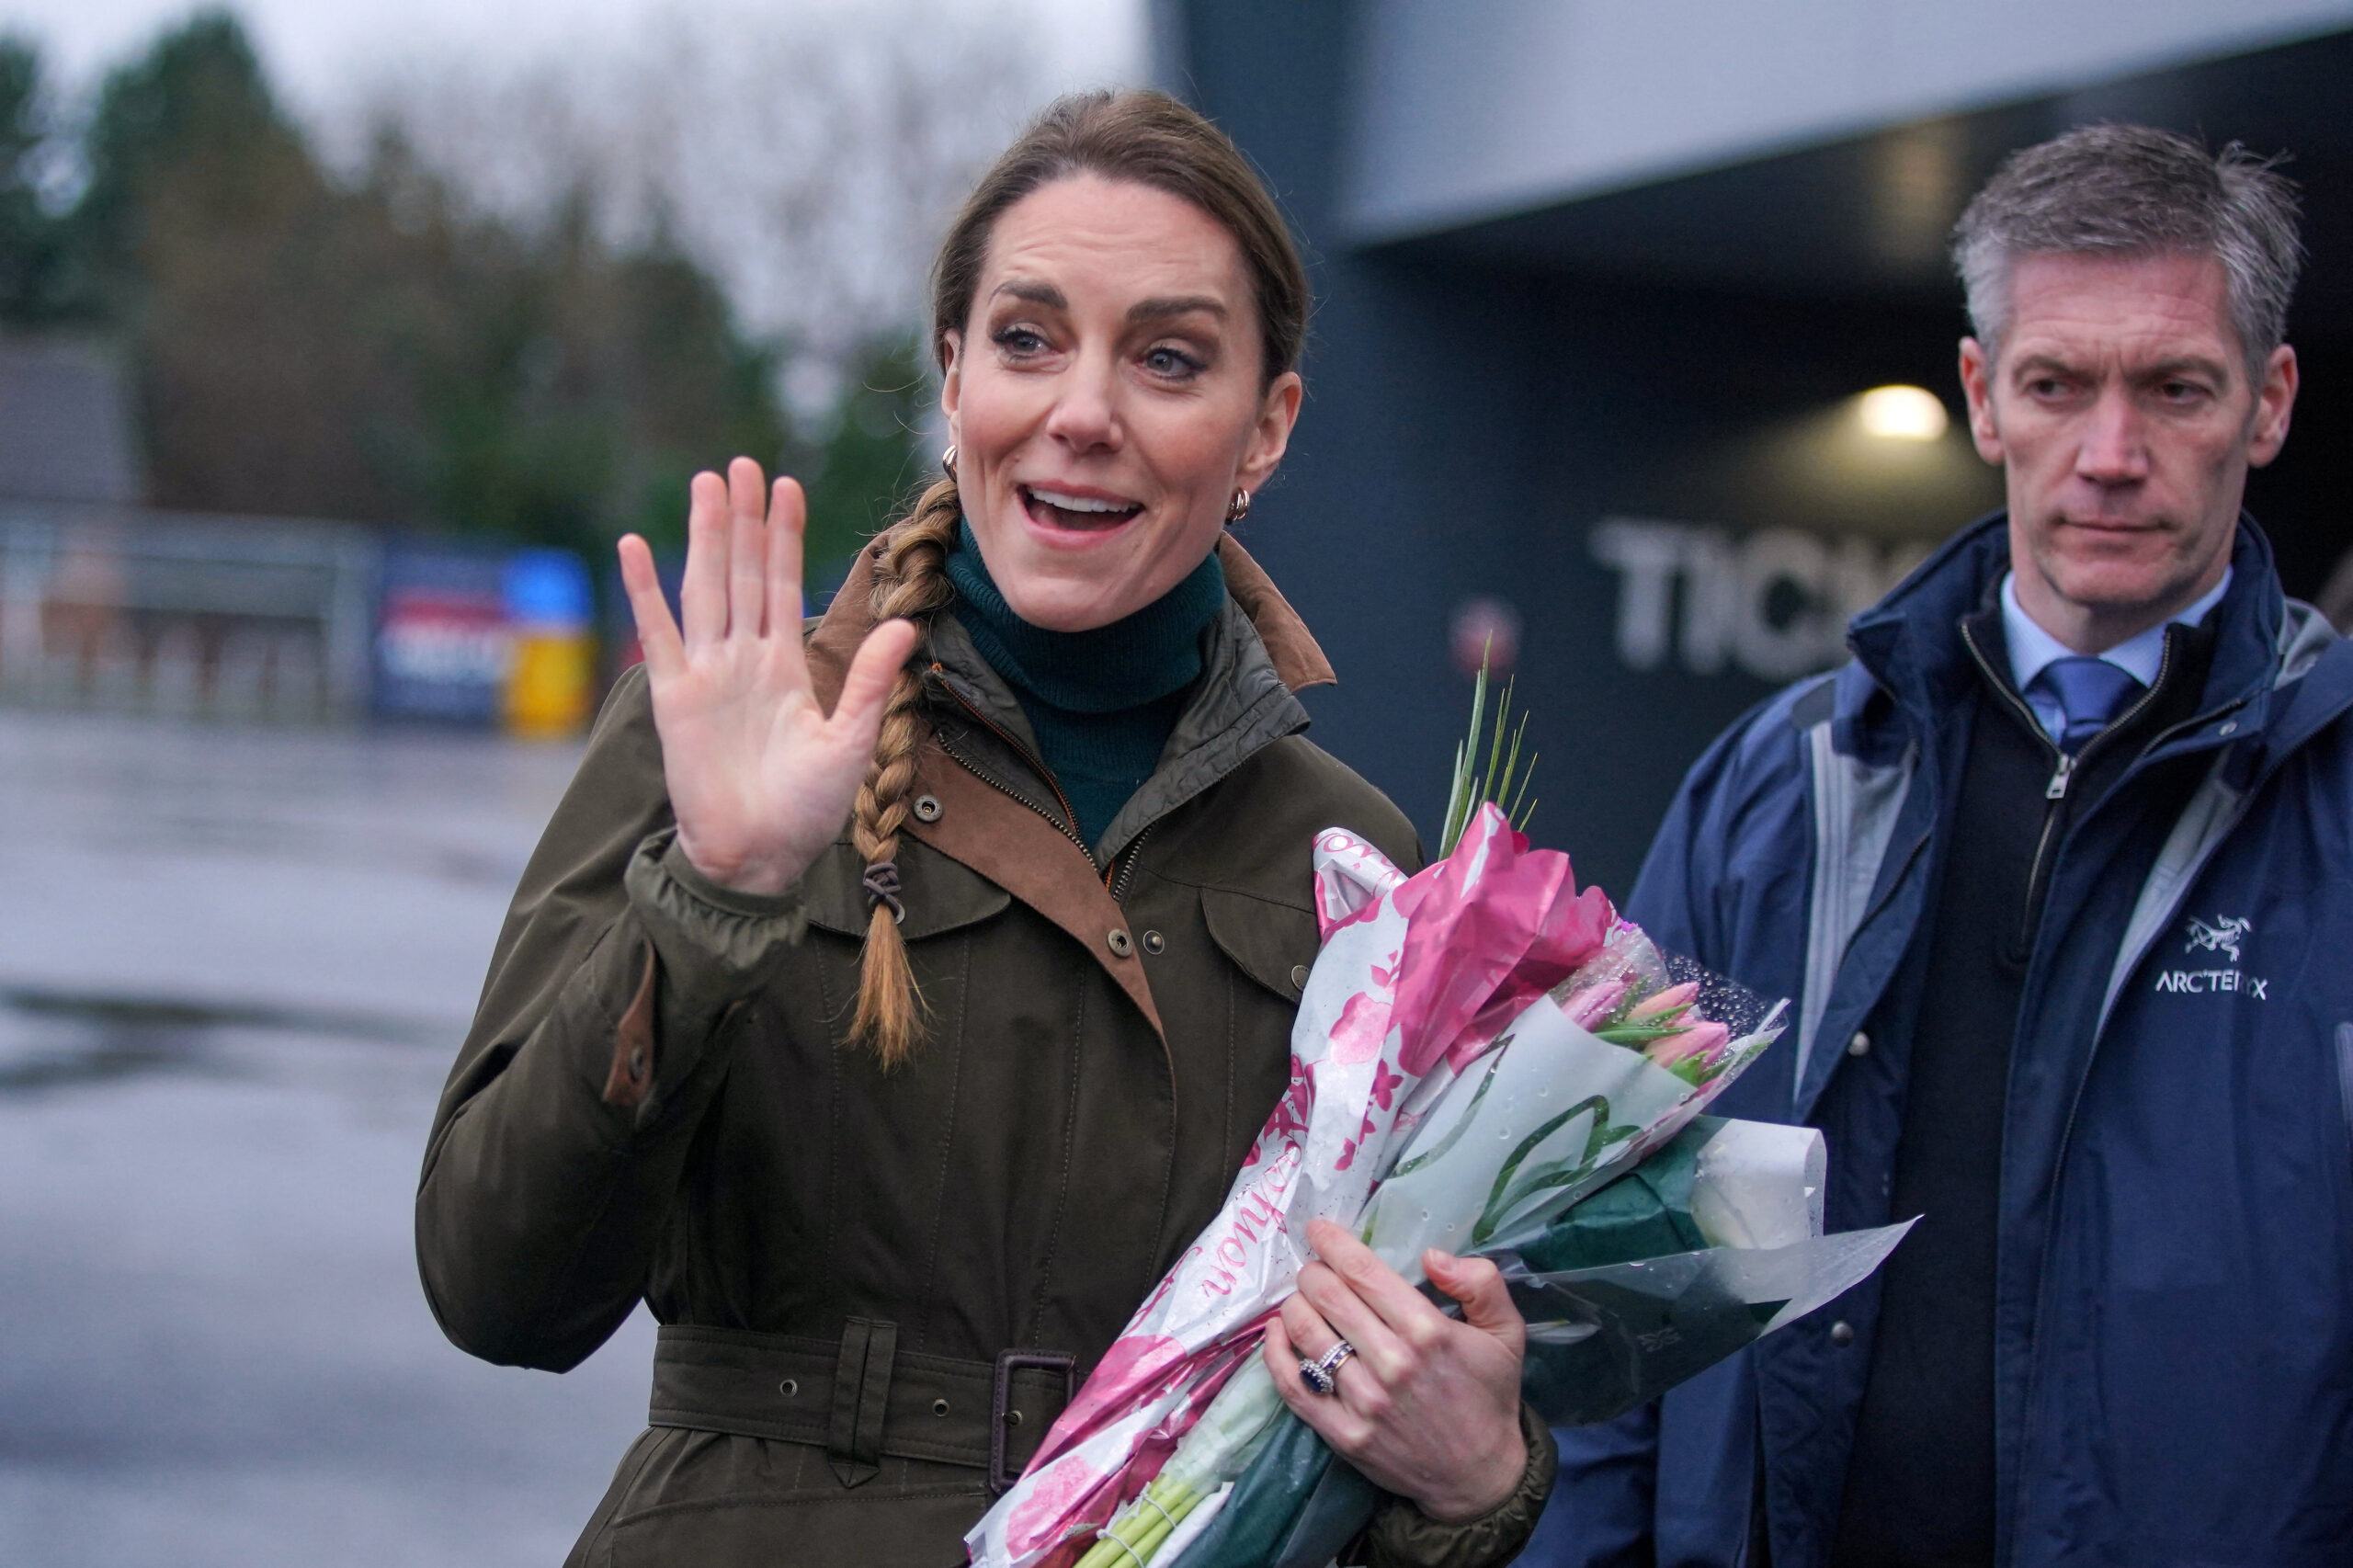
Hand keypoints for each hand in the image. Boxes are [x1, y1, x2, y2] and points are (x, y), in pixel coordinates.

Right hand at [618, 458, 918, 895]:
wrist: (760, 858)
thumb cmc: (808, 811)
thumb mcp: (851, 739)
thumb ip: (869, 679)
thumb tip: (906, 626)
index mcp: (785, 666)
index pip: (784, 585)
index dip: (785, 536)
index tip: (788, 486)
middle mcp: (744, 660)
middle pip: (743, 573)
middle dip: (744, 519)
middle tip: (742, 463)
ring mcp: (706, 674)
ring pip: (705, 588)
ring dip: (705, 537)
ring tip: (706, 484)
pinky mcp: (674, 697)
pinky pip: (658, 632)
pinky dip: (645, 589)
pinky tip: (636, 544)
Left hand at [1264, 1218, 1528, 1523]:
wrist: (1480, 1476)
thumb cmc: (1488, 1395)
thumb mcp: (1506, 1331)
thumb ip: (1481, 1282)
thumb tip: (1432, 1255)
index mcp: (1428, 1331)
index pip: (1363, 1273)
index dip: (1333, 1244)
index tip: (1318, 1229)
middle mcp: (1392, 1364)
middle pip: (1327, 1296)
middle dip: (1313, 1271)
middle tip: (1314, 1269)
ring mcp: (1364, 1402)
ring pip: (1306, 1333)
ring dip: (1295, 1304)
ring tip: (1301, 1298)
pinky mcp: (1343, 1434)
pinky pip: (1294, 1385)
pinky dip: (1276, 1352)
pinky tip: (1278, 1332)